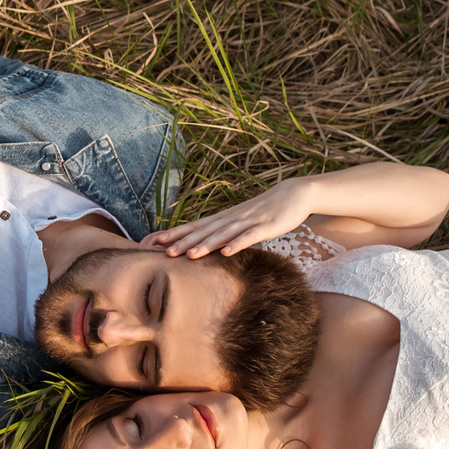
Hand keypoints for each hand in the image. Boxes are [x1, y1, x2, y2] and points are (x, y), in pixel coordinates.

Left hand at [143, 180, 316, 257]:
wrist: (293, 194)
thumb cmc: (266, 210)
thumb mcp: (242, 221)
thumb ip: (226, 232)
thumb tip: (208, 246)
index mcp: (225, 218)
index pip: (196, 226)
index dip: (176, 233)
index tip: (155, 241)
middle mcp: (232, 218)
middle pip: (205, 231)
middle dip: (184, 242)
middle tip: (164, 252)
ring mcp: (248, 222)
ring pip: (223, 234)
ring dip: (206, 245)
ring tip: (189, 255)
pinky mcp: (265, 226)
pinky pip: (249, 237)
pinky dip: (238, 244)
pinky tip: (227, 253)